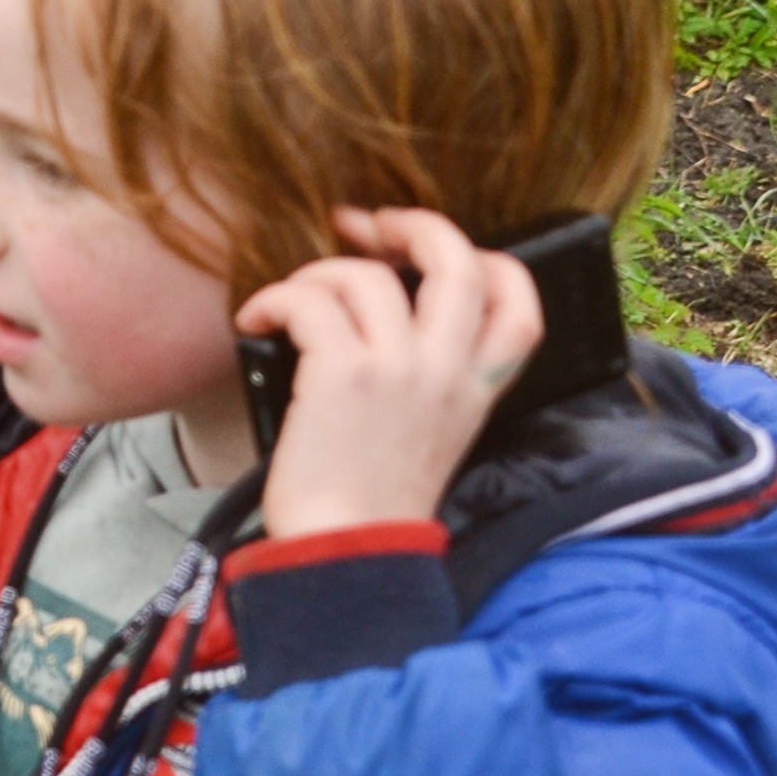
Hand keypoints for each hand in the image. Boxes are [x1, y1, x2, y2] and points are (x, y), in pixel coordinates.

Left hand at [231, 207, 545, 539]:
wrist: (346, 550)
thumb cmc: (371, 500)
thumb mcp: (432, 437)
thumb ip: (430, 381)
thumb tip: (385, 321)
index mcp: (477, 389)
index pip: (521, 304)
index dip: (488, 260)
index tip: (430, 255)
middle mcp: (447, 370)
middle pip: (457, 259)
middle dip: (410, 225)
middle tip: (363, 225)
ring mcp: (399, 368)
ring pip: (365, 275)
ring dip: (317, 274)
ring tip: (290, 301)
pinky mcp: (342, 374)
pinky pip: (308, 302)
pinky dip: (274, 299)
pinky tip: (255, 320)